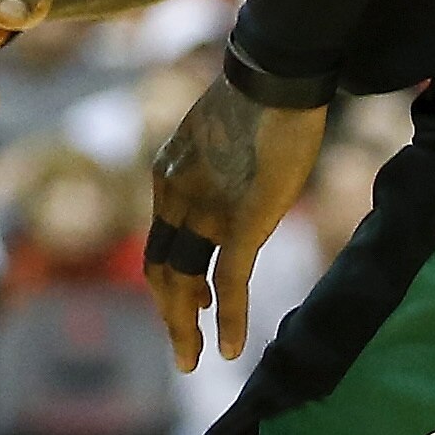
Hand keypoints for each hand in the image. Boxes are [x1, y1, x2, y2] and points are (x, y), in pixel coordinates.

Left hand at [143, 74, 326, 372]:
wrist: (275, 74)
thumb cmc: (262, 95)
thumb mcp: (223, 134)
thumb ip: (218, 166)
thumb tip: (237, 175)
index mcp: (169, 176)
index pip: (160, 240)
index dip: (168, 279)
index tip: (192, 302)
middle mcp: (175, 196)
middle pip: (158, 269)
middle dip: (169, 313)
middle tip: (182, 349)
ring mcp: (205, 211)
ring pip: (182, 282)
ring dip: (184, 327)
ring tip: (192, 360)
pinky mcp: (240, 222)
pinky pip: (227, 282)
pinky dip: (227, 320)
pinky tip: (228, 349)